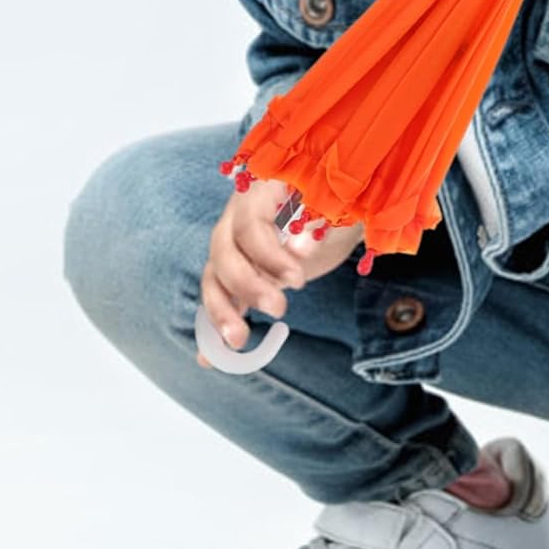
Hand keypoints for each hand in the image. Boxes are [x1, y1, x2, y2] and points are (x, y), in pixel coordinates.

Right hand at [197, 179, 363, 366]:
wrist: (337, 210)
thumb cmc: (338, 204)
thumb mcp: (338, 211)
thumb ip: (318, 228)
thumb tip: (300, 250)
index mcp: (260, 191)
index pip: (249, 225)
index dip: (269, 256)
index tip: (298, 280)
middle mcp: (237, 216)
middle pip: (224, 252)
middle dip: (247, 286)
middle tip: (280, 309)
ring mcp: (233, 245)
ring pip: (214, 277)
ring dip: (221, 311)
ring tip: (238, 342)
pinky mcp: (236, 272)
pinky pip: (218, 297)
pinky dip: (212, 328)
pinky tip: (210, 358)